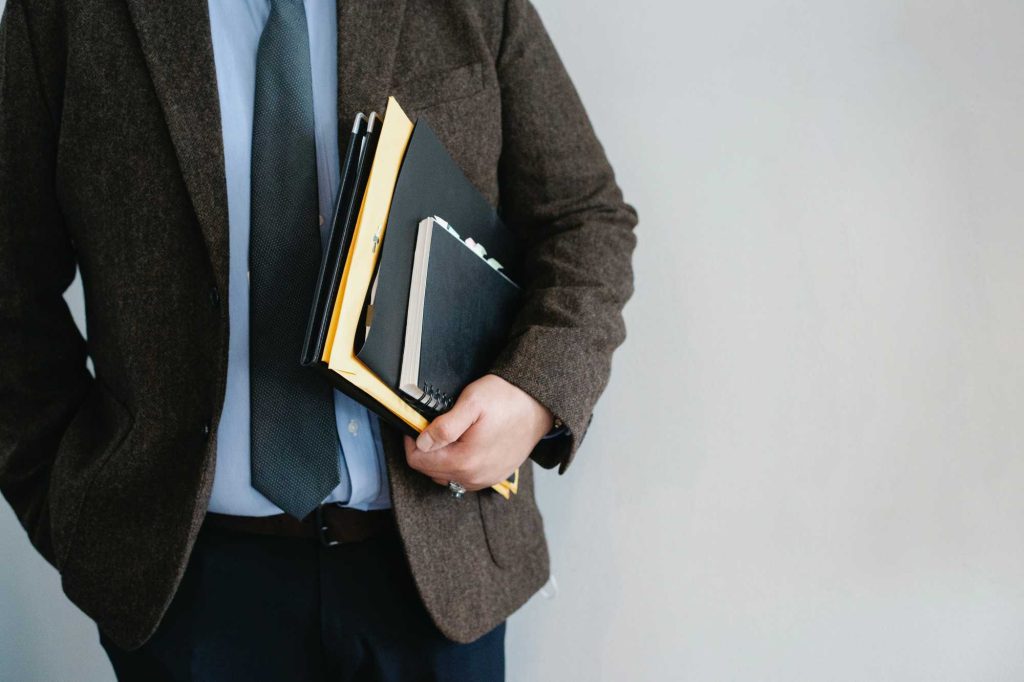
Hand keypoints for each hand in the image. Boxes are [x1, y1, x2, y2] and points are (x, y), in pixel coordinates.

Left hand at [404, 374, 554, 490]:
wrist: (539, 404)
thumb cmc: (507, 399)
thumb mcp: (471, 403)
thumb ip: (444, 427)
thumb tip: (421, 442)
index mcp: (464, 461)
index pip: (418, 461)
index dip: (412, 440)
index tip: (419, 424)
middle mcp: (474, 477)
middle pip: (430, 470)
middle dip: (427, 449)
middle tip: (435, 425)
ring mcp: (485, 479)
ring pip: (446, 475)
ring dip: (441, 457)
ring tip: (451, 434)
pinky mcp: (495, 476)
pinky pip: (464, 477)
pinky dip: (458, 463)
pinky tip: (465, 444)